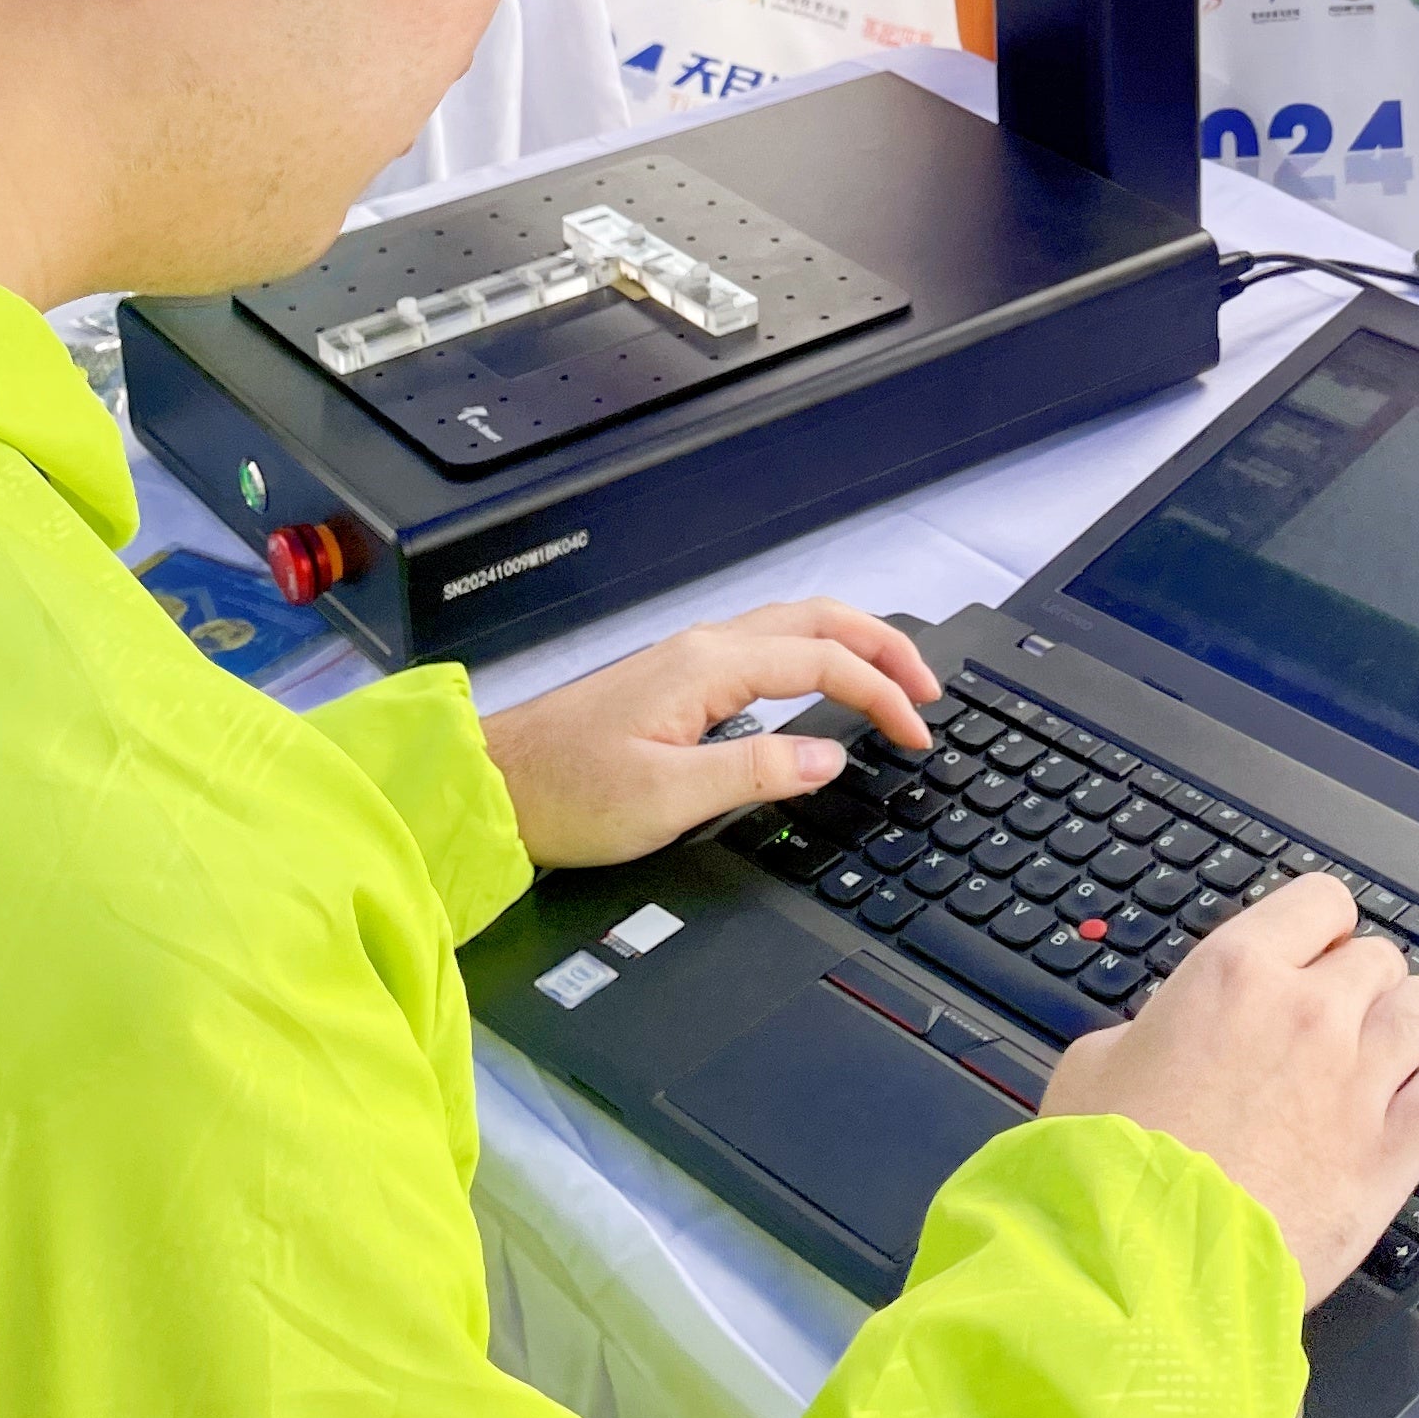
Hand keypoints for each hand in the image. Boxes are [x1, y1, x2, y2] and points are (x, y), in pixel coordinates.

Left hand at [479, 599, 937, 869]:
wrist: (490, 786)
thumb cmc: (564, 792)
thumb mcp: (668, 798)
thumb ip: (756, 773)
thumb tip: (828, 758)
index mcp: (709, 668)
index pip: (824, 662)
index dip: (883, 694)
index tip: (917, 731)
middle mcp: (702, 649)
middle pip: (817, 619)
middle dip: (883, 645)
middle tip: (929, 686)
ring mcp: (687, 660)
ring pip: (792, 627)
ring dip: (851, 645)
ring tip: (892, 678)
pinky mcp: (675, 682)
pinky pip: (766, 648)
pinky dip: (814, 656)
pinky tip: (820, 686)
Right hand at [1039, 876, 1418, 1302]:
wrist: (1147, 1265)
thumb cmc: (1110, 1170)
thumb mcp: (1095, 1063)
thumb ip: (1155, 1027)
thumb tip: (1172, 1035)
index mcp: (1236, 972)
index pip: (1321, 901)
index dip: (1320, 929)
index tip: (1313, 957)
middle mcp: (1309, 1012)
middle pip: (1379, 958)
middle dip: (1359, 986)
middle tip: (1334, 1026)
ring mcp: (1359, 1081)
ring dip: (1405, 1029)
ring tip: (1378, 1062)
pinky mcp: (1390, 1154)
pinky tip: (1404, 1116)